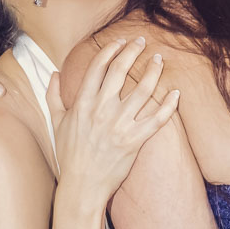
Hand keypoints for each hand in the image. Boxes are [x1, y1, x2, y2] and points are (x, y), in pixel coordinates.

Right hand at [50, 37, 179, 200]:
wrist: (81, 186)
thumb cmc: (69, 155)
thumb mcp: (56, 123)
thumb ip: (53, 96)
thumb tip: (53, 74)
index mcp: (82, 103)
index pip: (98, 67)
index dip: (110, 50)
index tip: (120, 42)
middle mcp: (101, 110)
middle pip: (120, 71)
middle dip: (133, 51)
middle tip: (142, 42)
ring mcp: (119, 125)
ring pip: (142, 90)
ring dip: (153, 71)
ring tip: (159, 60)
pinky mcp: (134, 141)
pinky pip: (157, 119)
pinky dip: (168, 105)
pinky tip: (176, 93)